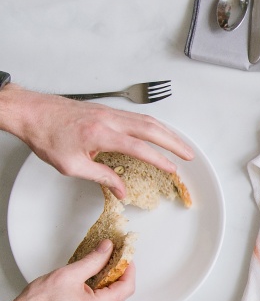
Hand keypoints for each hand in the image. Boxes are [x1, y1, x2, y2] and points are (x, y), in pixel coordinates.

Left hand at [0, 85, 192, 202]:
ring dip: (166, 132)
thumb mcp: (71, 165)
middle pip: (151, 128)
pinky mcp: (106, 110)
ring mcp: (109, 112)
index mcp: (100, 134)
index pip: (139, 148)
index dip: (159, 159)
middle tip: (189, 154)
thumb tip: (121, 190)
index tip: (173, 169)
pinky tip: (157, 132)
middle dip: (174, 142)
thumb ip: (101, 177)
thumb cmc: (46, 136)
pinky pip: (136, 116)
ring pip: (146, 120)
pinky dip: (153, 125)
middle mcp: (109, 120)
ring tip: (179, 144)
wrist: (31, 112)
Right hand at [0, 243, 134, 300]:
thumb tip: (107, 249)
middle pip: (122, 294)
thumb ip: (93, 260)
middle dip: (120, 274)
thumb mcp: (68, 275)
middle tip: (114, 258)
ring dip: (110, 284)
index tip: (125, 255)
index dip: (129, 267)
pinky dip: (101, 293)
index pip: (127, 286)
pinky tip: (92, 282)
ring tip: (101, 268)